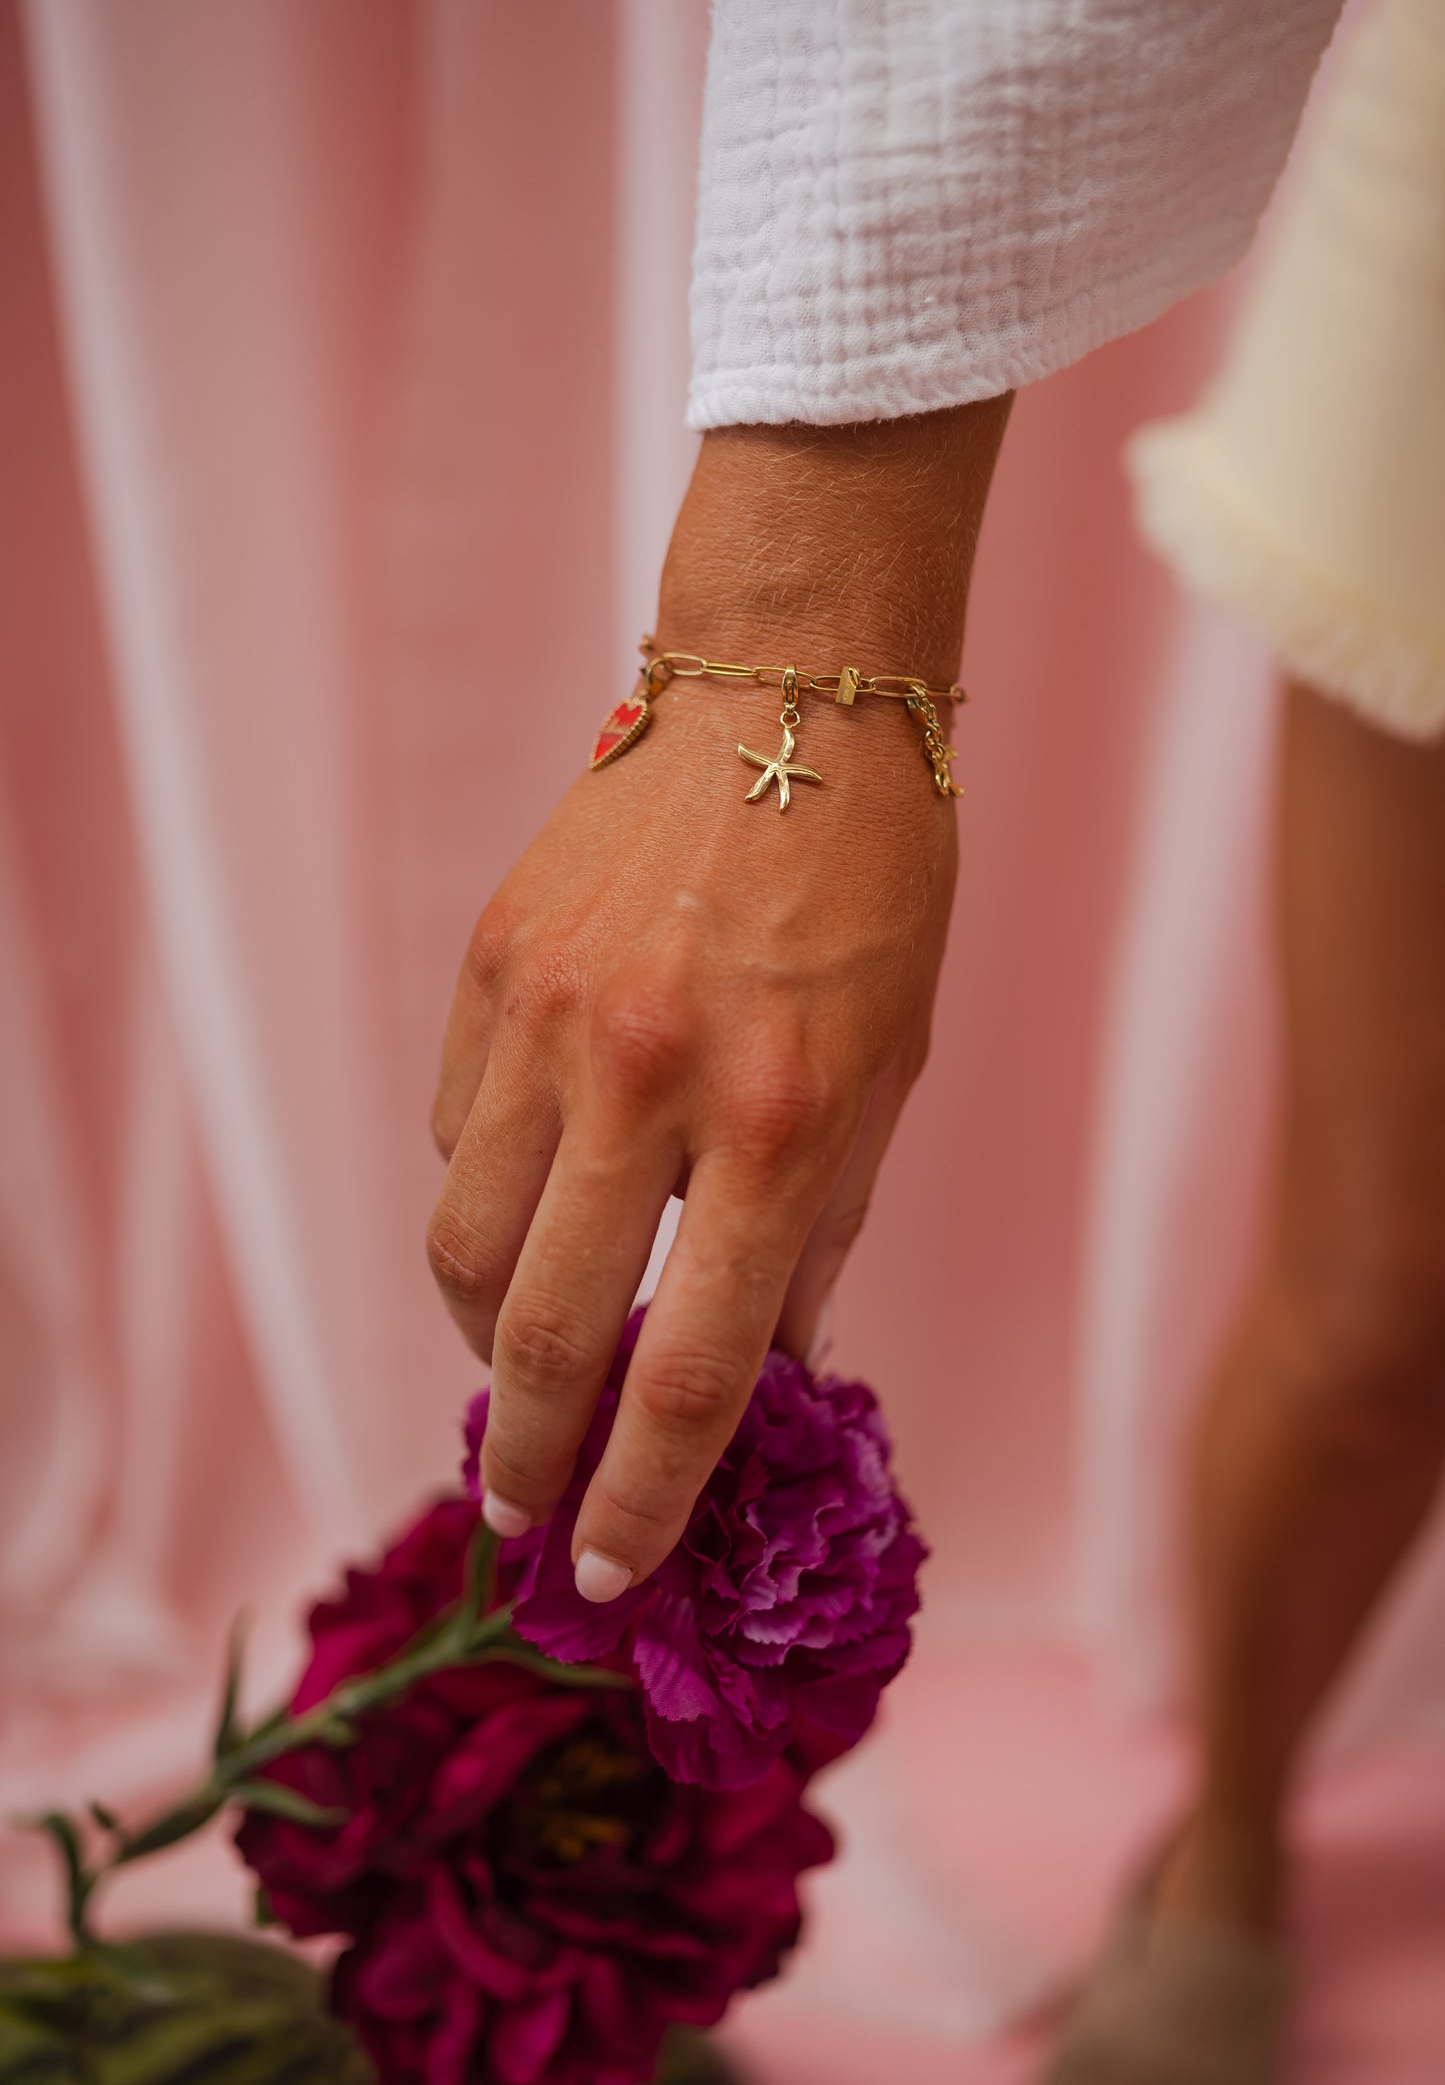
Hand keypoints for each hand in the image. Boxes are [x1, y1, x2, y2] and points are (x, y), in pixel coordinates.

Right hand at [428, 402, 1009, 1599]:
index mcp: (779, 1119)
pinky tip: (529, 1198)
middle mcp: (646, 1074)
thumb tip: (767, 1378)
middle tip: (520, 1510)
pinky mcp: (488, 962)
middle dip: (527, 1450)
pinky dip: (484, 1193)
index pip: (696, 1368)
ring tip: (521, 1363)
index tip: (610, 1573)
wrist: (793, 694)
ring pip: (459, 1235)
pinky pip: (452, 1127)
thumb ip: (820, 1234)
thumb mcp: (892, 1075)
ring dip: (483, 1332)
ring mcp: (548, 1013)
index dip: (647, 1499)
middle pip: (540, 1326)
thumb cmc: (876, 893)